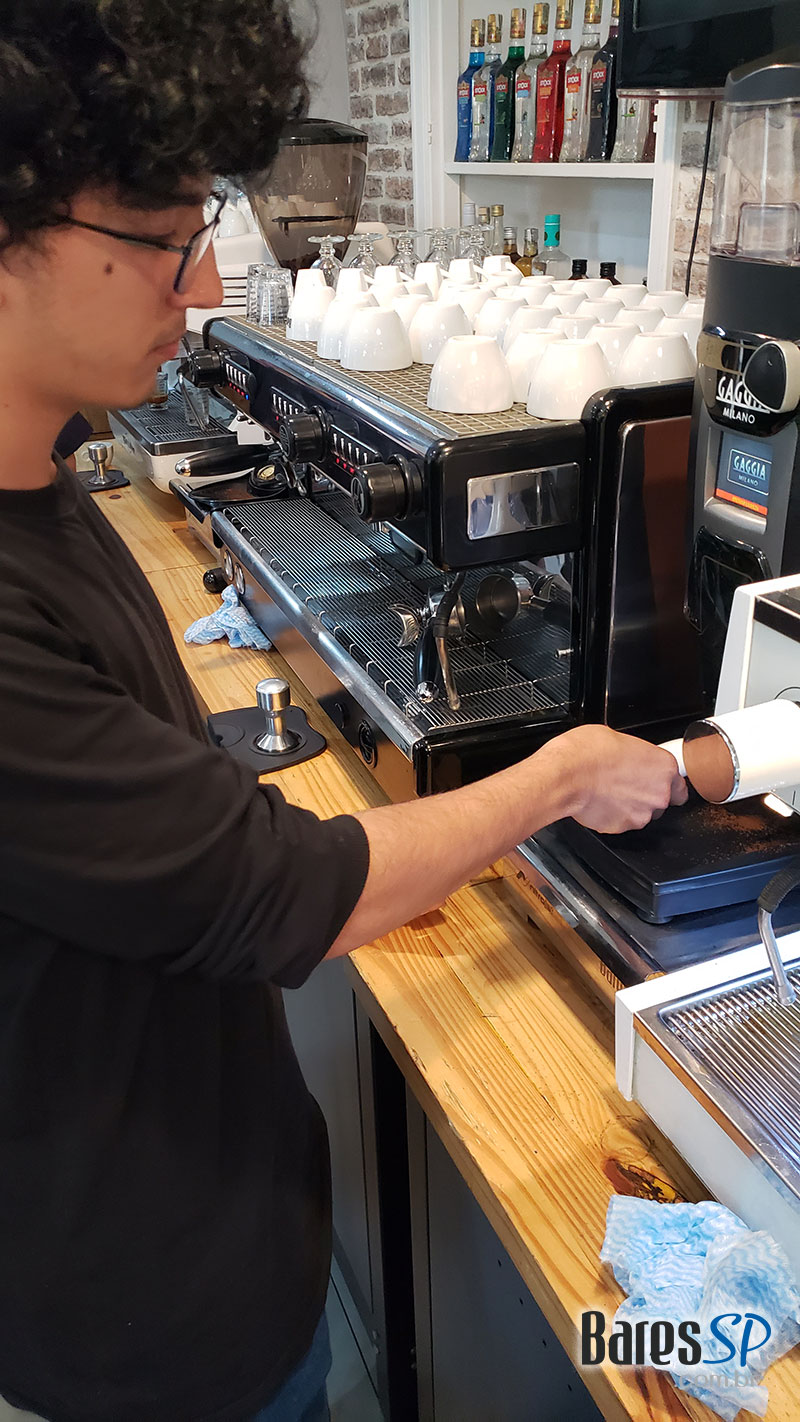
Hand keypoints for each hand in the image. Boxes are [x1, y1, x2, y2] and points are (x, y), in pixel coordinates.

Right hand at [538, 724, 687, 834]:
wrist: (566, 776)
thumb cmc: (588, 753)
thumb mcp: (618, 738)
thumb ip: (635, 754)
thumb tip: (632, 758)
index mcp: (664, 767)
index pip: (680, 785)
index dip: (667, 783)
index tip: (658, 782)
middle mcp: (658, 793)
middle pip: (662, 800)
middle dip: (647, 794)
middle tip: (626, 782)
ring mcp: (641, 814)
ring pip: (642, 813)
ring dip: (630, 805)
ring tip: (610, 790)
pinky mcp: (623, 827)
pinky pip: (623, 822)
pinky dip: (615, 815)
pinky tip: (602, 800)